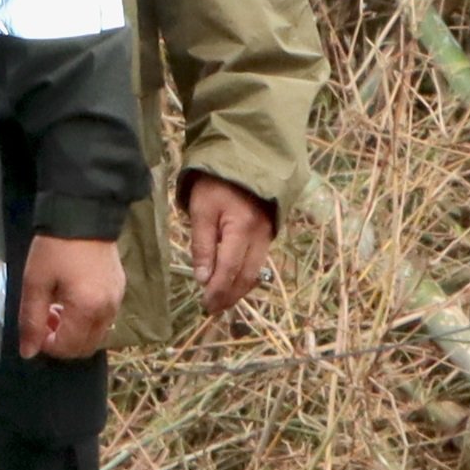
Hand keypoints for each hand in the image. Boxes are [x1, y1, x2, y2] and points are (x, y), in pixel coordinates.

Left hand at [17, 233, 122, 363]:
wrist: (82, 213)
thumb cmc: (54, 248)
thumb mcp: (35, 283)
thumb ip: (31, 320)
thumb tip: (28, 352)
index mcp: (87, 309)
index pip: (68, 347)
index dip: (47, 346)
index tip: (34, 329)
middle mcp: (109, 310)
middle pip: (86, 347)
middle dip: (62, 342)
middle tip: (44, 319)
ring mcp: (118, 300)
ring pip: (96, 335)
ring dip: (74, 332)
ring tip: (55, 308)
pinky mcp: (120, 289)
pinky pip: (104, 319)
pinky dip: (86, 320)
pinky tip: (70, 300)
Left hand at [179, 173, 278, 321]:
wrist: (245, 159)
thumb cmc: (216, 183)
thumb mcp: (201, 210)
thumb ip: (202, 245)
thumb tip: (203, 278)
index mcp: (242, 229)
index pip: (230, 269)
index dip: (218, 290)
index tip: (206, 304)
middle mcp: (260, 236)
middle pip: (247, 275)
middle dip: (230, 295)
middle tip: (214, 310)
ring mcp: (268, 235)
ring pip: (256, 271)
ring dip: (239, 289)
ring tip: (222, 301)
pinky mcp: (268, 232)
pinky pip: (259, 260)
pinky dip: (246, 275)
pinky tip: (234, 282)